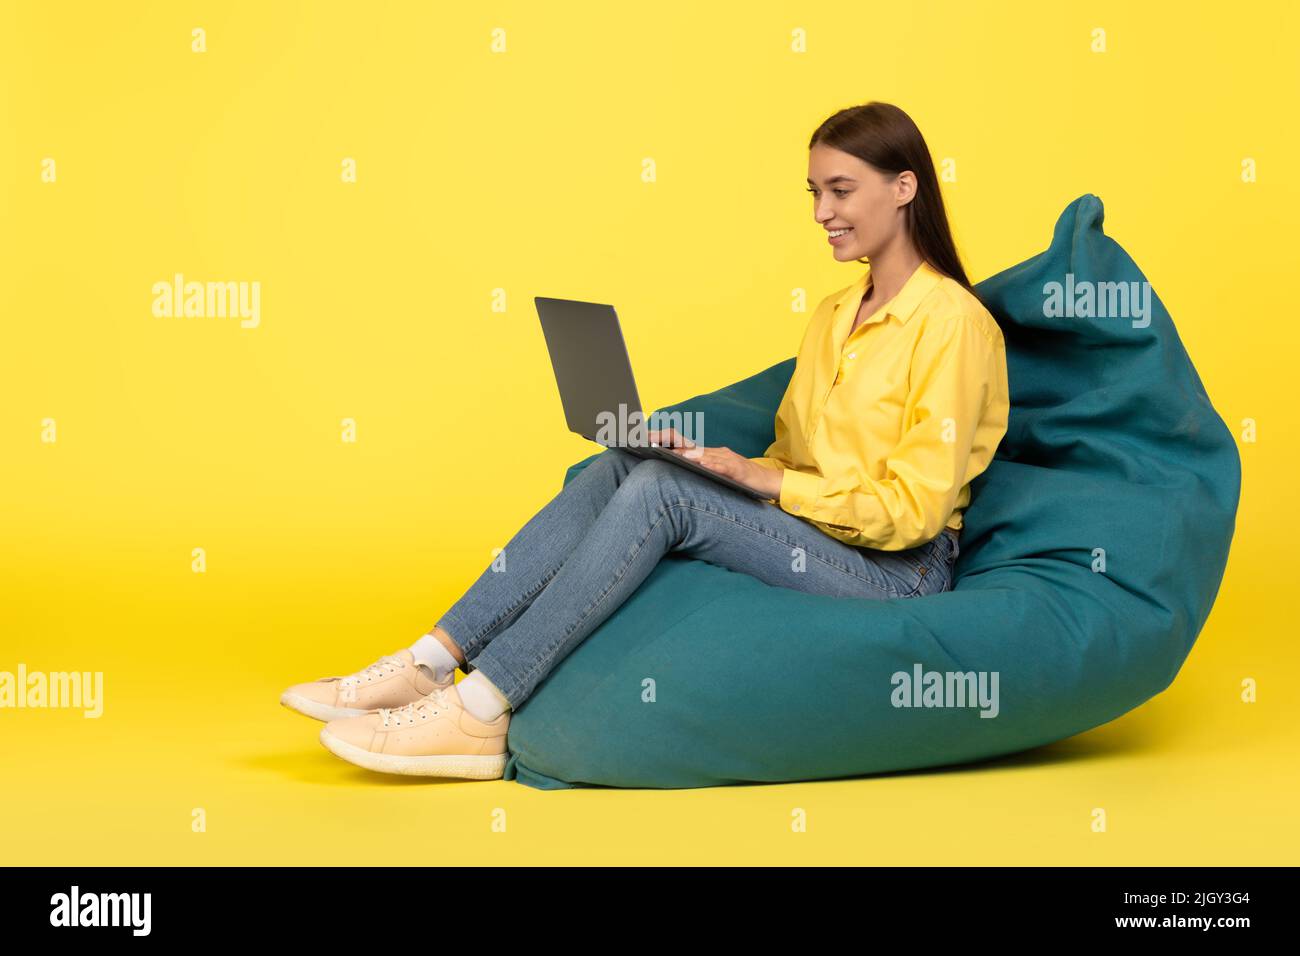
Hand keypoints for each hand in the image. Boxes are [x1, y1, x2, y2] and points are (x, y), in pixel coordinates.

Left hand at [646, 427, 782, 500]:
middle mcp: (717, 453)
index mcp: (710, 455)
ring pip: (706, 455)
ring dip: (690, 455)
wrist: (769, 482)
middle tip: (651, 443)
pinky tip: (703, 464)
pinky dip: (713, 464)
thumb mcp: (716, 476)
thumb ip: (700, 471)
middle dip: (672, 445)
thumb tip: (677, 470)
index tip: (647, 443)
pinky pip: (724, 466)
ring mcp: (728, 459)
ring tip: (674, 454)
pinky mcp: (739, 469)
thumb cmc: (741, 480)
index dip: (667, 443)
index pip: (685, 447)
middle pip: (691, 448)